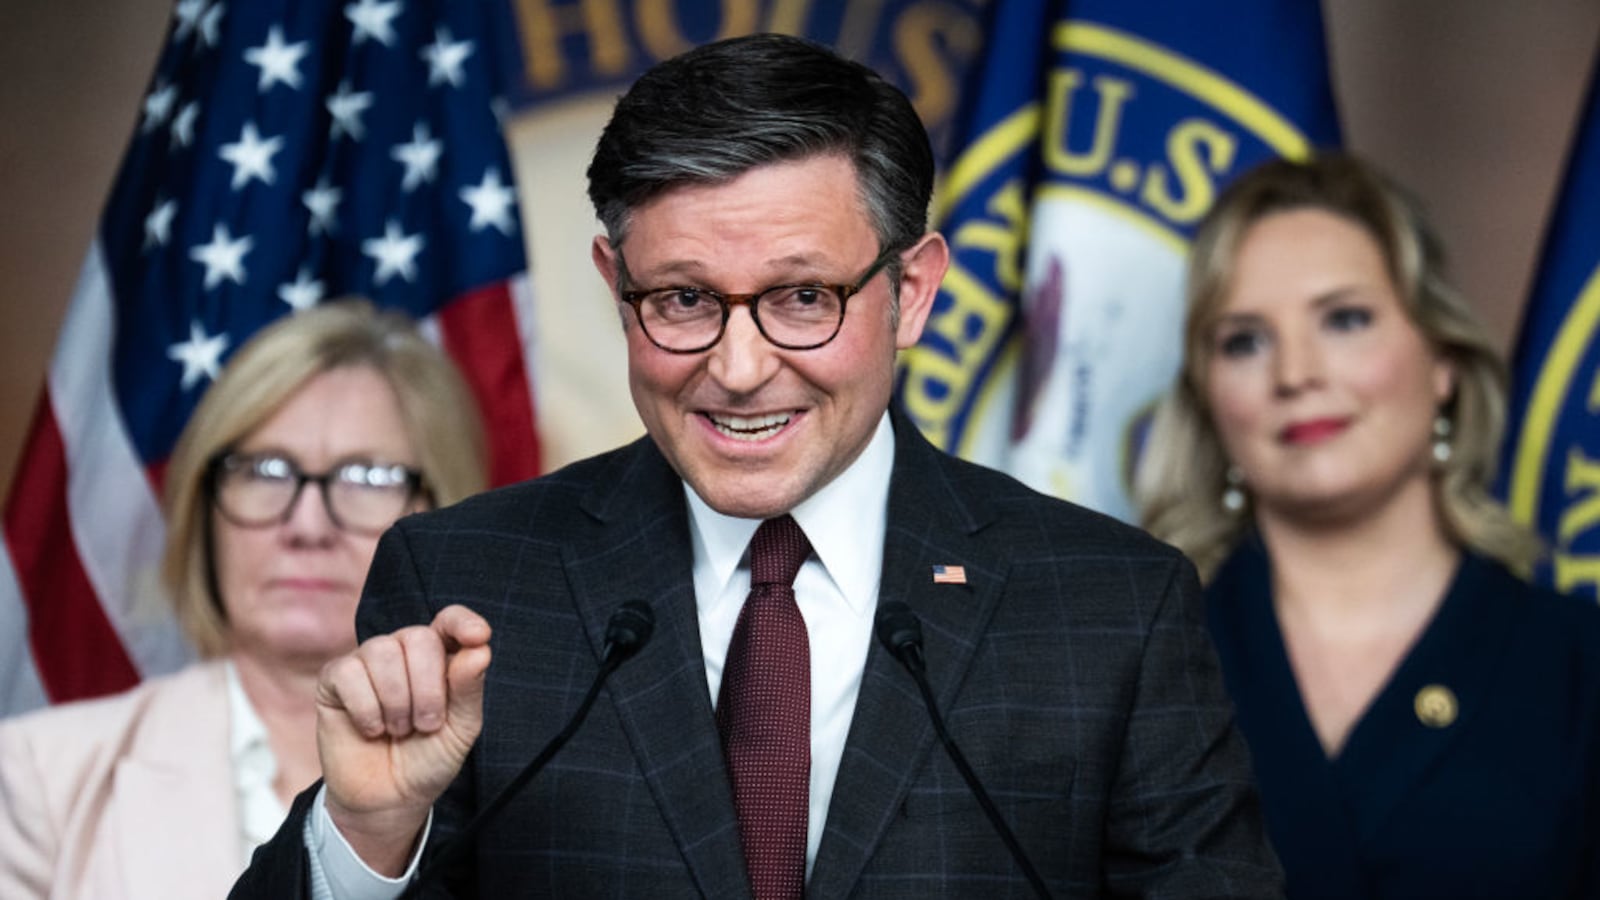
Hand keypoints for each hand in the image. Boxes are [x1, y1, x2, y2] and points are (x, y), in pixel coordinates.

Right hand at [315, 604, 491, 874]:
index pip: (450, 620)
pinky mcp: (335, 679)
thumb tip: (480, 650)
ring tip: (398, 730)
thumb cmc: (427, 759)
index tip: (479, 636)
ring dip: (397, 702)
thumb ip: (469, 690)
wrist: (388, 800)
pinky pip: (349, 674)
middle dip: (428, 688)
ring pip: (382, 652)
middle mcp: (402, 651)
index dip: (463, 622)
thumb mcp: (460, 730)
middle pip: (419, 638)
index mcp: (439, 657)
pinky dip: (366, 709)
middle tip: (426, 725)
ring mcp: (367, 662)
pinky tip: (371, 729)